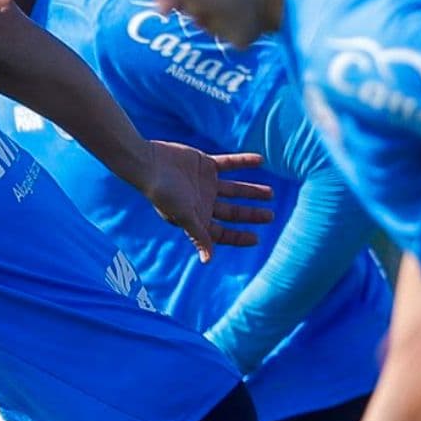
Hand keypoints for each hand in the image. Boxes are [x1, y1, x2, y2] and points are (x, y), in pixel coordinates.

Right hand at [140, 141, 273, 261]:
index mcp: (198, 218)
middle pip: (233, 212)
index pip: (222, 233)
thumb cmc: (164, 193)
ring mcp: (205, 183)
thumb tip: (207, 261)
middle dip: (251, 215)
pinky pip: (229, 163)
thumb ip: (198, 235)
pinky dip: (244, 162)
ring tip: (271, 192)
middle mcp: (204, 202)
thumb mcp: (183, 215)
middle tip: (270, 216)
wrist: (149, 163)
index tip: (256, 238)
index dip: (239, 237)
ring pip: (234, 189)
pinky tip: (261, 160)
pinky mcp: (205, 164)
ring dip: (252, 191)